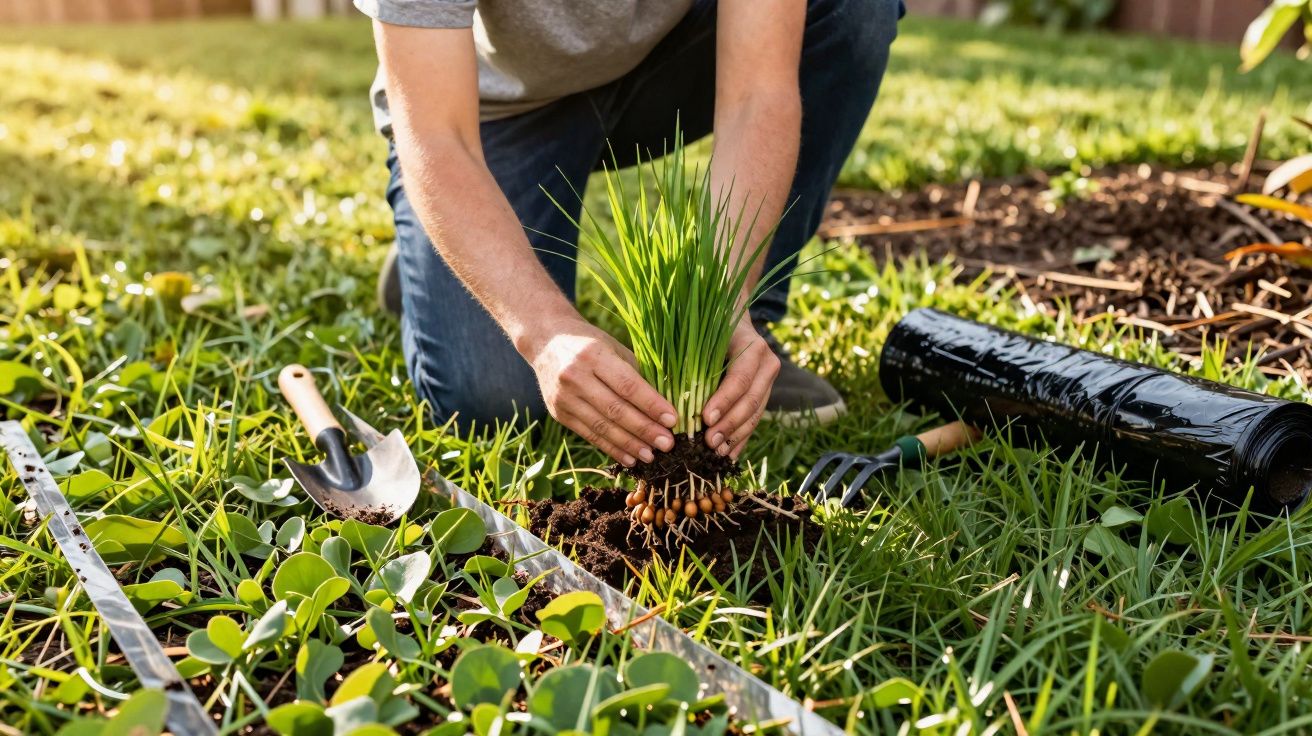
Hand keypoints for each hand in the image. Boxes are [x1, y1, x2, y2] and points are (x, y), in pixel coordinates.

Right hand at [526, 320, 676, 466]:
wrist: (546, 341)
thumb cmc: (590, 343)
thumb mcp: (614, 347)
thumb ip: (637, 373)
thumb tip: (664, 405)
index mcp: (593, 354)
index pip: (627, 385)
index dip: (652, 405)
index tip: (673, 420)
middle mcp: (575, 376)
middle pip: (615, 409)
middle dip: (644, 429)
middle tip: (668, 443)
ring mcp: (564, 397)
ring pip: (602, 427)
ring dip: (629, 444)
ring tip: (651, 455)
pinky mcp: (558, 414)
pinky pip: (589, 435)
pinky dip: (611, 449)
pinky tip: (630, 458)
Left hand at [701, 319, 779, 460]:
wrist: (734, 324)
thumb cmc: (710, 328)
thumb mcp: (702, 337)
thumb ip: (693, 360)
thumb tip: (671, 392)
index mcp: (752, 347)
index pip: (740, 378)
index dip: (724, 400)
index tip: (705, 419)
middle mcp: (767, 363)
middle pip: (751, 400)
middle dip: (730, 424)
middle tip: (710, 443)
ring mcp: (769, 381)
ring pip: (756, 414)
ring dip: (736, 436)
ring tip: (717, 453)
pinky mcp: (766, 394)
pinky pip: (755, 420)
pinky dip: (741, 438)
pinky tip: (729, 455)